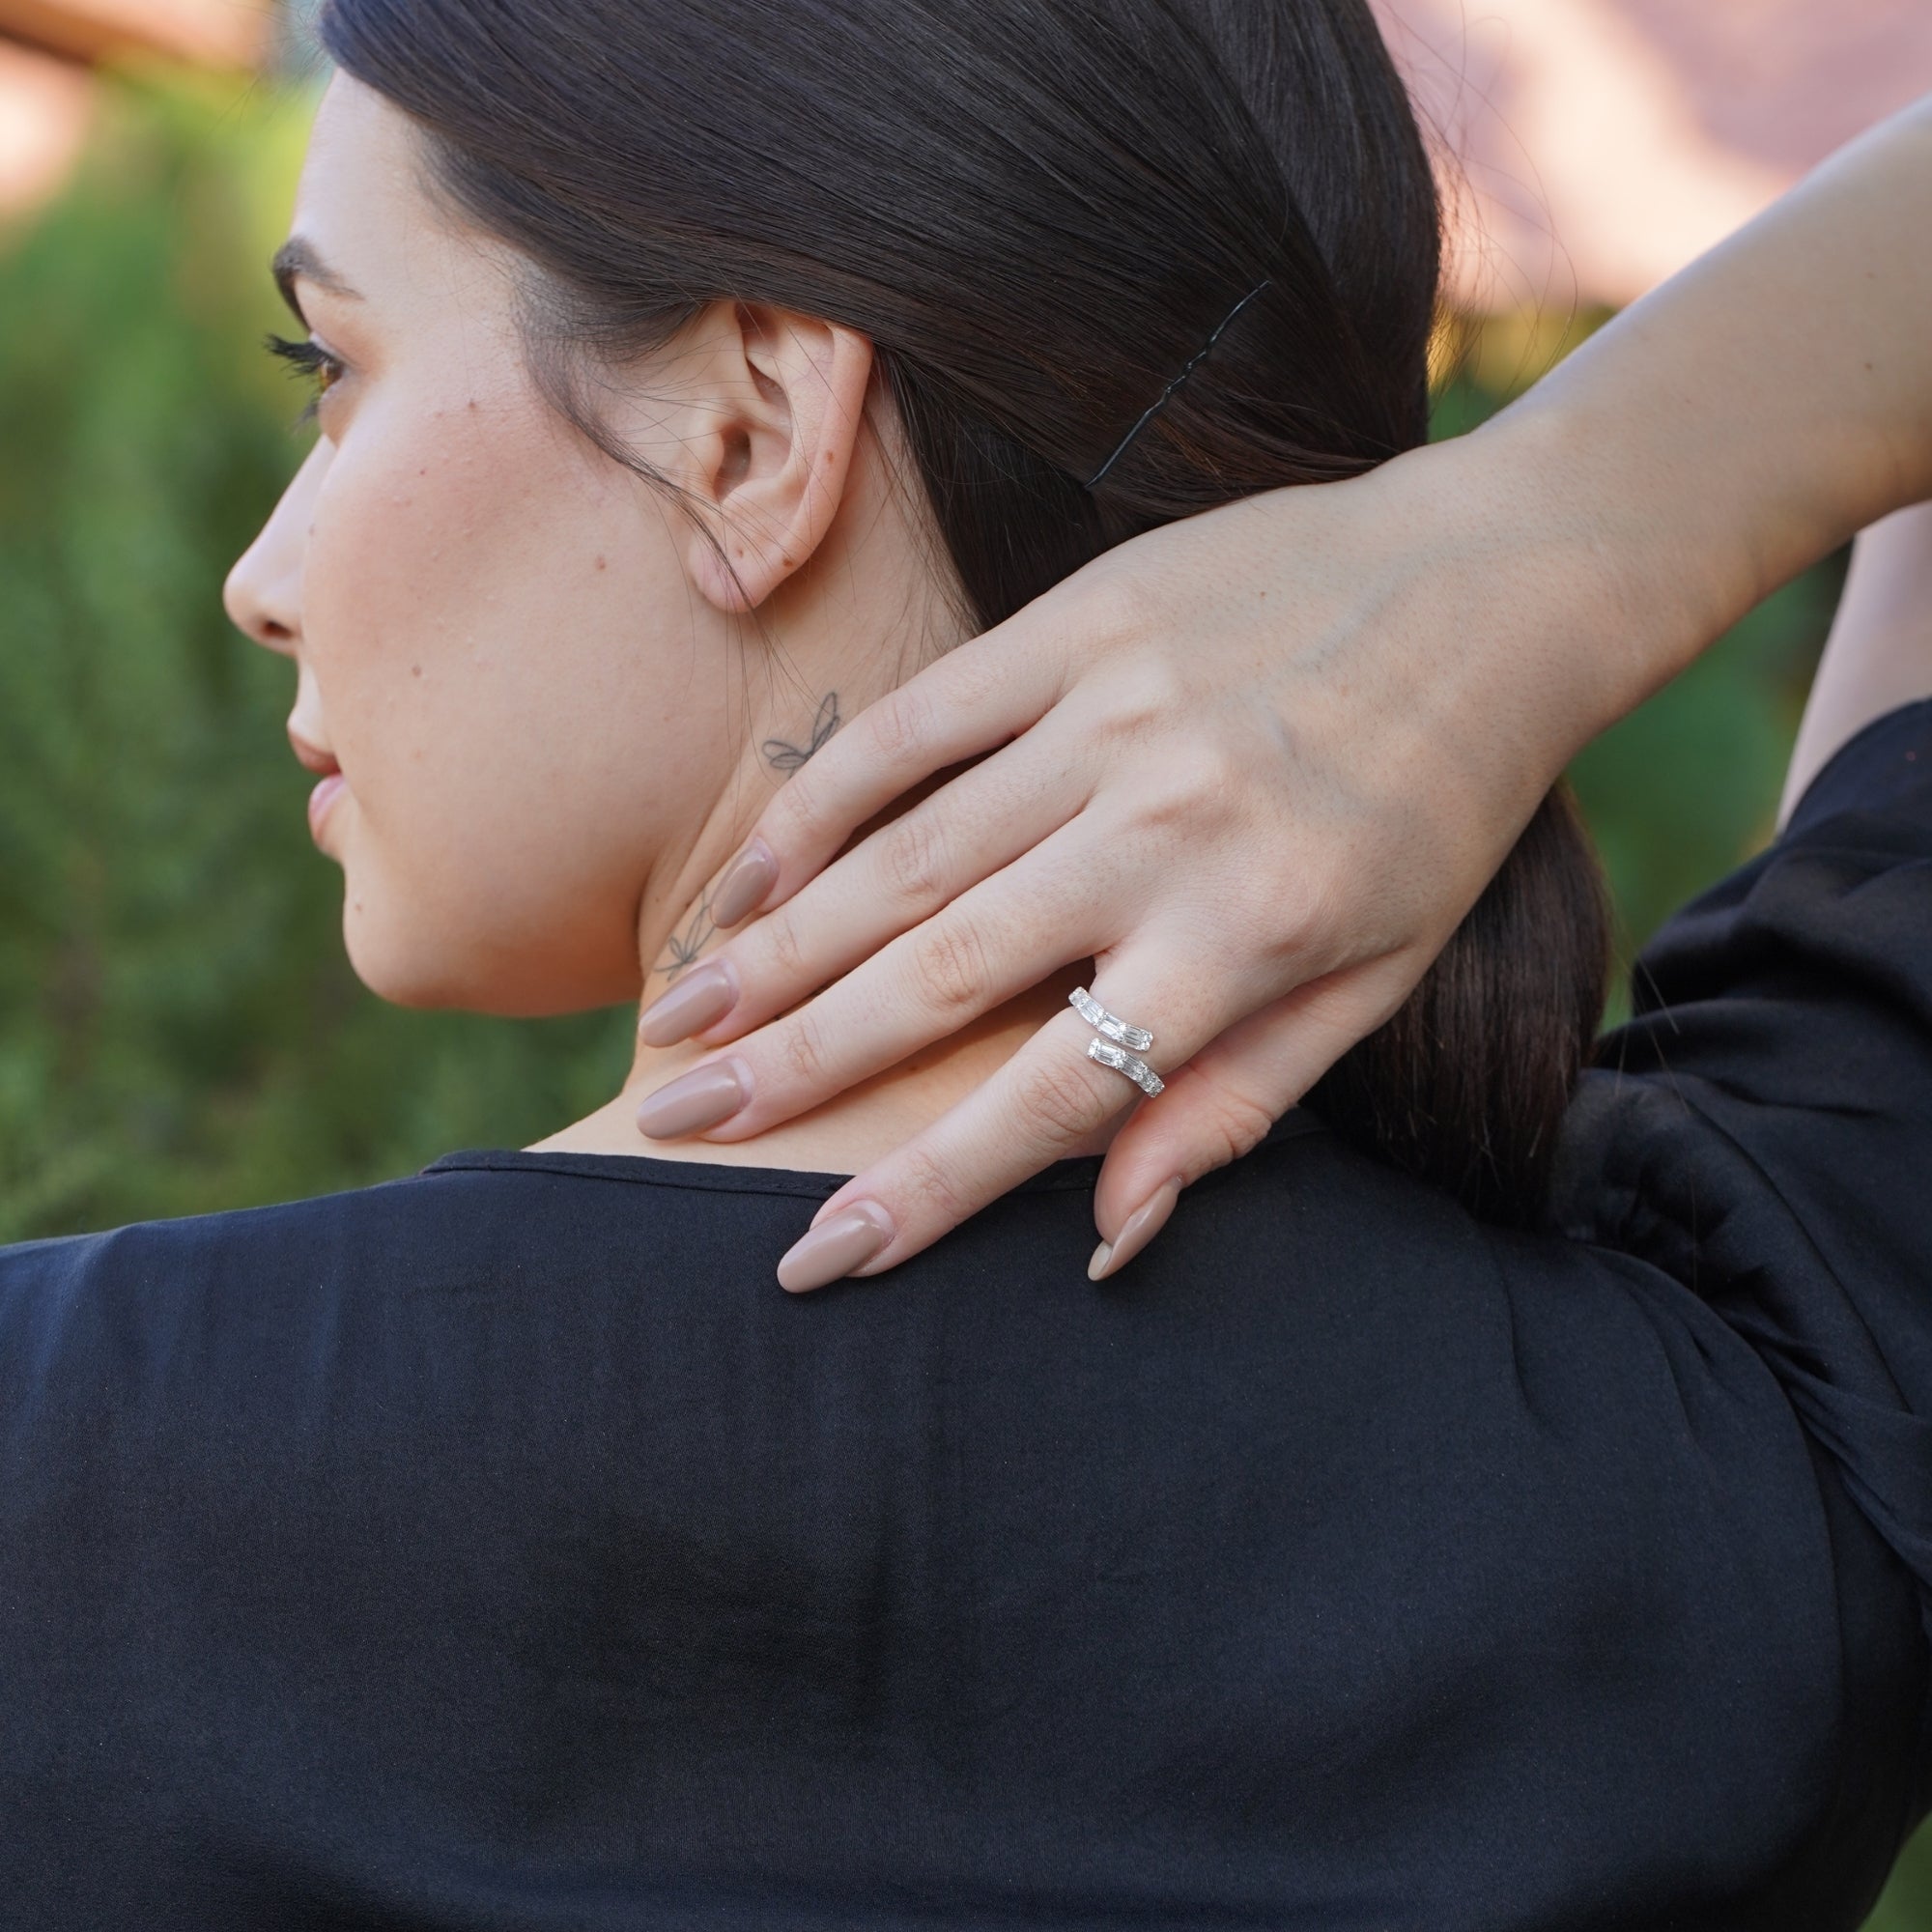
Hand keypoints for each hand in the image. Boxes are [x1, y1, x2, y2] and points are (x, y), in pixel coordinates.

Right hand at [634, 419, 1634, 1286]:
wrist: (1491, 583)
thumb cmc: (1439, 804)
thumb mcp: (1378, 977)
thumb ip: (1236, 1101)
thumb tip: (1106, 1236)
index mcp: (1248, 931)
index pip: (1051, 1094)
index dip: (925, 1189)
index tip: (810, 1259)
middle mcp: (1162, 826)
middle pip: (935, 972)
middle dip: (792, 1066)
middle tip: (672, 1125)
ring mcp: (1108, 715)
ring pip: (902, 855)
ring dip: (776, 949)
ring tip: (678, 1024)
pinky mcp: (1076, 625)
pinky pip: (914, 726)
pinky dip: (819, 804)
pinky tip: (746, 875)